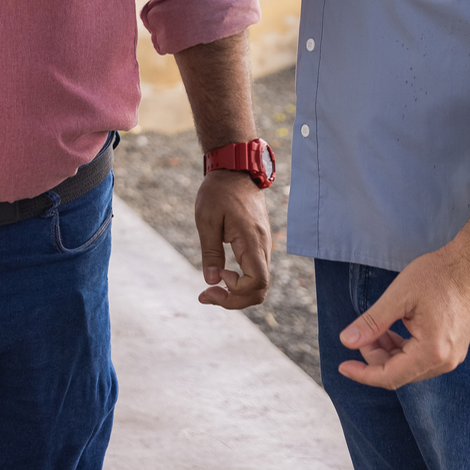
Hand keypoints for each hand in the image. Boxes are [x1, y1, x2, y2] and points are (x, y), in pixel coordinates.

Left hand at [194, 169, 270, 308]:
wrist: (235, 168)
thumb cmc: (219, 191)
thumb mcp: (207, 219)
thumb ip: (211, 252)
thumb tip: (212, 281)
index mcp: (252, 241)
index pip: (258, 283)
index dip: (236, 290)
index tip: (217, 276)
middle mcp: (263, 246)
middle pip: (260, 290)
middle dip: (234, 300)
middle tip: (207, 294)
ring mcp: (263, 245)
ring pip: (259, 283)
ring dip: (236, 293)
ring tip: (211, 288)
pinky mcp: (258, 243)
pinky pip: (256, 271)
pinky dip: (240, 282)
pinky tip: (222, 275)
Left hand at [337, 244, 469, 387]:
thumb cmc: (437, 275)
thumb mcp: (399, 296)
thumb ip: (372, 322)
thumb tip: (347, 341)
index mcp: (432, 352)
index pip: (390, 377)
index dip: (363, 373)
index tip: (343, 365)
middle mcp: (444, 362)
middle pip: (399, 373)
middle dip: (375, 356)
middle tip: (362, 331)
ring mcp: (452, 357)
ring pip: (409, 366)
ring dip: (388, 352)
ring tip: (377, 327)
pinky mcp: (453, 348)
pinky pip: (421, 358)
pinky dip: (402, 348)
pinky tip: (394, 328)